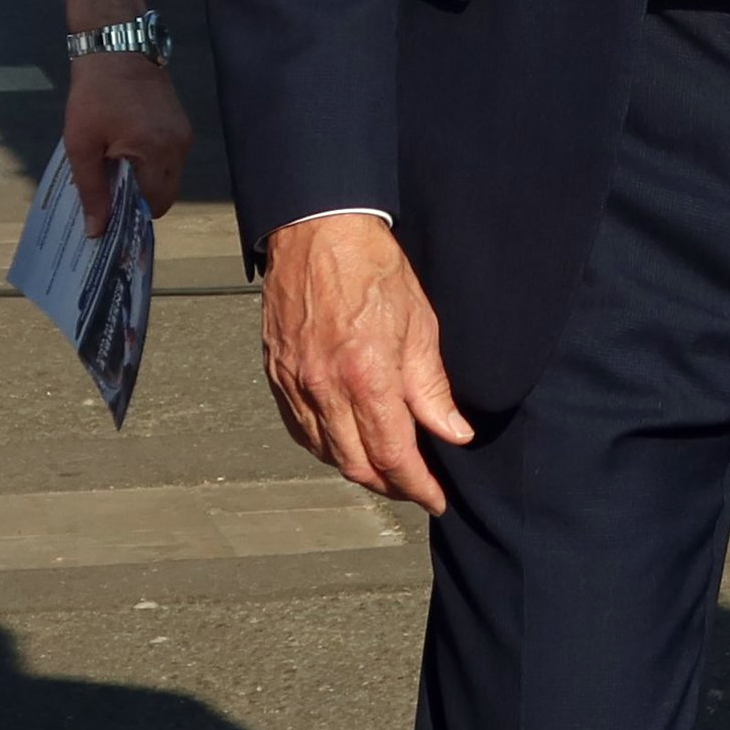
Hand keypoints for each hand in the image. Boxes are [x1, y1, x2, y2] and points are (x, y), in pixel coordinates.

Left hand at [60, 49, 190, 235]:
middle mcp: (178, 147)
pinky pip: (171, 159)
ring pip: (170, 178)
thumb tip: (98, 232)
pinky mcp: (182, 124)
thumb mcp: (82, 144)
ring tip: (116, 169)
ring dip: (147, 182)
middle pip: (166, 195)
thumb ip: (92, 190)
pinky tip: (127, 152)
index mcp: (156, 153)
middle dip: (140, 201)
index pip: (154, 205)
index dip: (133, 216)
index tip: (111, 215)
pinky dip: (153, 164)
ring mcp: (184, 134)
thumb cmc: (94, 95)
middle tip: (111, 193)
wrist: (116, 46)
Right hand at [258, 212, 471, 515]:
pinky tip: (345, 440)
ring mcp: (295, 383)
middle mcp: (324, 387)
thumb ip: (432, 388)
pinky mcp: (277, 375)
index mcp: (366, 376)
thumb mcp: (419, 324)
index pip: (393, 455)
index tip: (435, 499)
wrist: (317, 230)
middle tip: (415, 487)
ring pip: (326, 453)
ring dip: (358, 468)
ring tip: (386, 466)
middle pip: (357, 465)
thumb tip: (452, 433)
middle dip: (390, 486)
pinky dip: (325, 445)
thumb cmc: (371, 267)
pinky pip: (300, 429)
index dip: (417, 487)